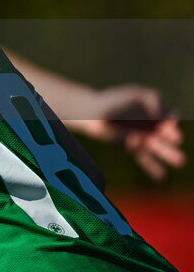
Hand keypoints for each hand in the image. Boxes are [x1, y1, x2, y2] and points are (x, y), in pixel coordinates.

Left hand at [69, 84, 185, 180]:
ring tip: (180, 162)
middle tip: (176, 140)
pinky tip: (161, 176)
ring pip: (158, 148)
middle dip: (173, 138)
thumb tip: (163, 114)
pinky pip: (144, 159)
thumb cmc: (112, 101)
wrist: (91, 114)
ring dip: (168, 154)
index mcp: (155, 111)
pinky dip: (153, 167)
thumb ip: (151, 98)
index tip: (167, 123)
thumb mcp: (134, 94)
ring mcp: (143, 138)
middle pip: (167, 134)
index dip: (171, 119)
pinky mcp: (132, 148)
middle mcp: (152, 126)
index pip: (170, 116)